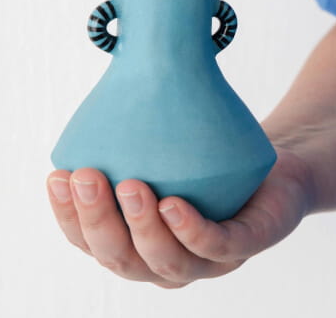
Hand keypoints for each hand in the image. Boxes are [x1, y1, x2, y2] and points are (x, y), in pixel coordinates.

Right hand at [45, 150, 314, 287]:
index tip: (57, 176)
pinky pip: (218, 245)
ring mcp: (209, 262)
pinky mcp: (249, 246)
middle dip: (99, 220)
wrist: (278, 164)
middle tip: (89, 176)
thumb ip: (126, 134)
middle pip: (122, 259)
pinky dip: (192, 231)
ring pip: (168, 262)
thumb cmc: (208, 157)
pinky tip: (174, 205)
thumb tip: (99, 72)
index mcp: (134, 246)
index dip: (68, 217)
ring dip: (142, 227)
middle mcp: (165, 263)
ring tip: (131, 185)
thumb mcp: (161, 145)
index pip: (89, 242)